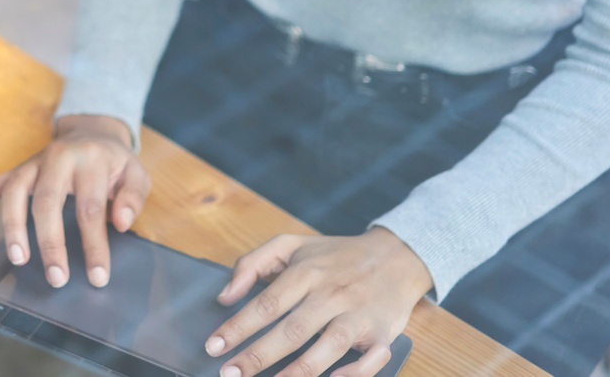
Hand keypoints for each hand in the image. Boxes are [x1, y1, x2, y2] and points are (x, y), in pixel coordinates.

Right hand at [0, 114, 149, 288]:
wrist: (92, 129)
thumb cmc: (114, 160)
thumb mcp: (136, 172)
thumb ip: (132, 196)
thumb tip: (120, 222)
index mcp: (89, 159)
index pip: (89, 208)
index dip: (93, 245)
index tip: (97, 276)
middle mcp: (57, 157)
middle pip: (47, 202)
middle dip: (49, 242)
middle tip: (56, 277)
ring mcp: (34, 162)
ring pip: (15, 191)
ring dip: (13, 225)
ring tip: (17, 257)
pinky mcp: (20, 167)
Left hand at [204, 228, 431, 376]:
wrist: (395, 255)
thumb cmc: (335, 255)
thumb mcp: (290, 245)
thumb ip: (252, 263)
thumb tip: (225, 295)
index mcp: (307, 272)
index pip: (267, 303)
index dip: (238, 326)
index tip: (214, 345)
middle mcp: (332, 294)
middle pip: (292, 330)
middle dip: (258, 356)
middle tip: (230, 373)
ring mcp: (358, 315)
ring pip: (327, 347)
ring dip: (298, 372)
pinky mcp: (383, 334)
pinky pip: (371, 360)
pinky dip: (353, 374)